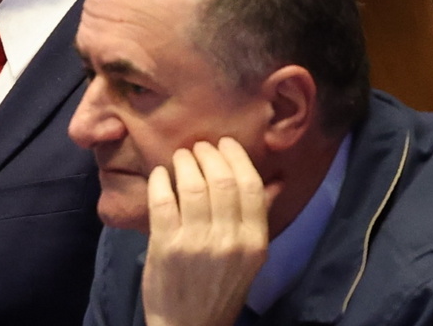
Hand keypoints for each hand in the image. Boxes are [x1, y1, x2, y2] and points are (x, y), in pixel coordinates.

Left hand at [142, 138, 267, 325]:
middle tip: (198, 147)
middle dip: (208, 154)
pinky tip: (159, 175)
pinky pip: (162, 199)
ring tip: (180, 157)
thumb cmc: (219, 288)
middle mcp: (229, 240)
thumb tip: (272, 181)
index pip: (250, 186)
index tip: (224, 143)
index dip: (236, 157)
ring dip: (184, 162)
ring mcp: (196, 242)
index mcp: (255, 242)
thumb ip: (255, 220)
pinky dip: (160, 180)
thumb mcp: (249, 259)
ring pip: (192, 185)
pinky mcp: (166, 245)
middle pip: (221, 180)